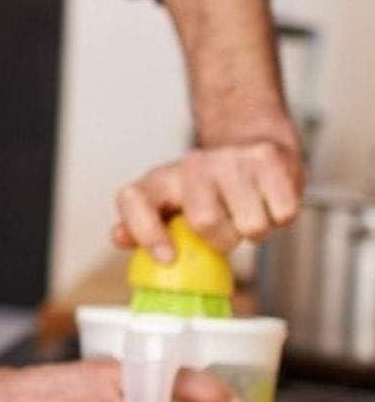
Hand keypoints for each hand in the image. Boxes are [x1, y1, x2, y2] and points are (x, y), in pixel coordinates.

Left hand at [111, 140, 302, 258]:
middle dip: (223, 240)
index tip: (167, 258)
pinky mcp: (267, 159)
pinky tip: (269, 201)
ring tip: (249, 212)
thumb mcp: (170, 205)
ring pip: (250, 224)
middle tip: (227, 230)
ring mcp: (229, 159)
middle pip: (205, 222)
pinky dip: (280, 217)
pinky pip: (282, 213)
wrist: (251, 144)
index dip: (145, 232)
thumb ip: (144, 226)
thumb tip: (119, 238)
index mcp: (160, 181)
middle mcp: (190, 165)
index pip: (133, 200)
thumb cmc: (210, 188)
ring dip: (255, 230)